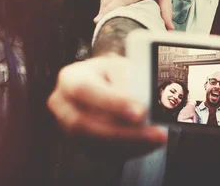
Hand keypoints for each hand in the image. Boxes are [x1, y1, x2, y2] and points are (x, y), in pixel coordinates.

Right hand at [47, 56, 167, 157]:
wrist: (102, 81)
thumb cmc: (112, 71)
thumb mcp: (120, 66)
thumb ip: (127, 81)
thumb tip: (140, 105)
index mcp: (71, 78)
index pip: (86, 91)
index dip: (112, 103)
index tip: (140, 112)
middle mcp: (62, 105)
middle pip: (84, 125)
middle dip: (122, 132)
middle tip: (155, 133)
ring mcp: (66, 129)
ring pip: (93, 144)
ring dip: (128, 144)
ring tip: (156, 138)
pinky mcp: (78, 145)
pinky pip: (101, 153)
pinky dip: (127, 150)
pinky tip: (147, 144)